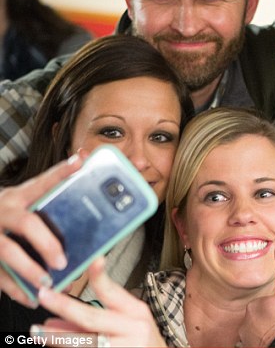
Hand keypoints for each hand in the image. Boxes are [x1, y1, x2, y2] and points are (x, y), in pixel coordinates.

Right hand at [0, 156, 82, 306]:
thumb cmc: (8, 210)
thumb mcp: (24, 196)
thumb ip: (50, 187)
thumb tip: (83, 160)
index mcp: (20, 195)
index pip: (43, 181)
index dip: (61, 172)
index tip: (80, 163)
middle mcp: (4, 211)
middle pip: (27, 224)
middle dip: (47, 243)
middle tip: (63, 260)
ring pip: (8, 252)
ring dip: (30, 269)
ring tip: (49, 281)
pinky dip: (15, 288)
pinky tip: (31, 296)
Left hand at [32, 257, 165, 346]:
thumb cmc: (142, 340)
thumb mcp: (131, 321)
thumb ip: (101, 314)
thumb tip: (62, 311)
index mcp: (136, 313)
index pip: (114, 292)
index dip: (100, 276)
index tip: (92, 259)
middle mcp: (133, 329)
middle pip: (92, 317)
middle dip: (64, 306)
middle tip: (45, 296)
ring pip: (86, 341)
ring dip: (58, 336)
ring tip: (38, 331)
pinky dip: (69, 347)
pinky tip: (56, 345)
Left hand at [239, 243, 274, 346]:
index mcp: (256, 305)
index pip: (266, 303)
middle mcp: (247, 322)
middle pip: (259, 317)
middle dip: (270, 320)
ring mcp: (247, 339)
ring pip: (254, 331)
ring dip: (264, 333)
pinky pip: (251, 345)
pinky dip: (259, 343)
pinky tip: (273, 342)